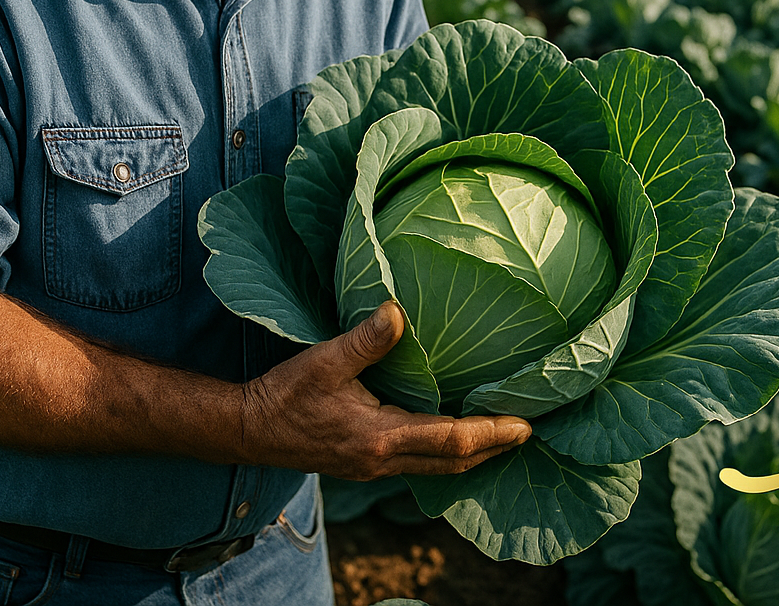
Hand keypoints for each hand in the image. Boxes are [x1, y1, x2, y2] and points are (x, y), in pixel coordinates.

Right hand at [237, 301, 531, 479]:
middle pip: (453, 463)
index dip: (491, 433)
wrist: (249, 430)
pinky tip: (454, 439)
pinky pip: (419, 464)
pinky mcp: (366, 465)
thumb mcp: (323, 361)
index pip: (451, 440)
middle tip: (528, 431)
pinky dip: (446, 454)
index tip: (526, 425)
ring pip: (437, 468)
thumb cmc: (285, 394)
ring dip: (473, 454)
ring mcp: (374, 467)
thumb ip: (364, 340)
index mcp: (380, 437)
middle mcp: (383, 460)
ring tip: (502, 436)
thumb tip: (398, 311)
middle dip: (494, 448)